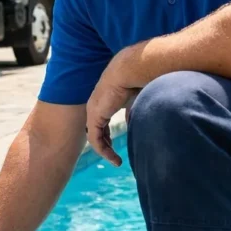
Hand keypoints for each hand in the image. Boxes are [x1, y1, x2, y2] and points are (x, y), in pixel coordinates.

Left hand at [86, 49, 141, 166]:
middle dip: (104, 144)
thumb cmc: (137, 79)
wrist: (129, 69)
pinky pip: (95, 139)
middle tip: (113, 157)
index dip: (107, 135)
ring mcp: (93, 111)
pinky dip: (103, 151)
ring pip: (95, 137)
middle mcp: (95, 106)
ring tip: (116, 161)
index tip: (115, 145)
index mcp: (103, 101)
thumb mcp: (136, 100)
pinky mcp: (95, 116)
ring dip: (105, 151)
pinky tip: (113, 158)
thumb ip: (133, 113)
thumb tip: (136, 126)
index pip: (101, 121)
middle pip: (96, 130)